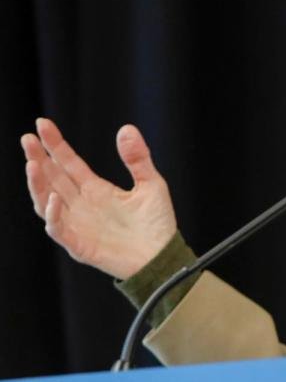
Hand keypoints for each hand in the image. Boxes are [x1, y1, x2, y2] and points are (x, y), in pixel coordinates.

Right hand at [21, 118, 177, 279]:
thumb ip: (137, 158)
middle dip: (38, 158)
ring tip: (32, 163)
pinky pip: (59, 229)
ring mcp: (78, 224)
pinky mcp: (79, 245)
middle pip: (52, 178)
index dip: (54, 144)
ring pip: (47, 201)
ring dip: (37, 184)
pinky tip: (54, 197)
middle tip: (26, 139)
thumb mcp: (151, 184)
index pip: (68, 163)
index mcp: (95, 189)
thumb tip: (126, 128)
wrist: (164, 257)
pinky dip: (54, 215)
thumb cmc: (157, 224)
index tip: (41, 124)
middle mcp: (81, 205)